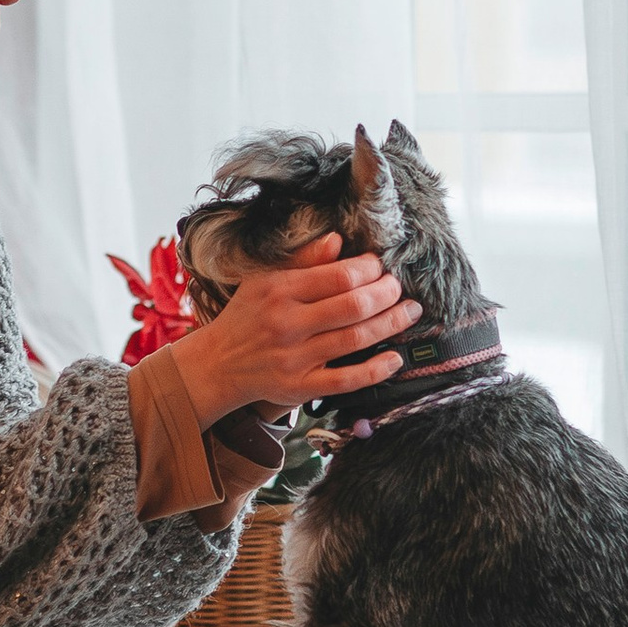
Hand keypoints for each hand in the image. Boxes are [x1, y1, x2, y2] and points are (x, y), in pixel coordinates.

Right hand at [163, 235, 419, 422]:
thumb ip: (302, 260)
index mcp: (280, 291)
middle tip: (400, 287)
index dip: (370, 269)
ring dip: (391, 324)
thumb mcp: (265, 279)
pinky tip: (395, 358)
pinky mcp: (301, 387)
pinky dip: (375, 370)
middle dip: (387, 293)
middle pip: (353, 306)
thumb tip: (338, 239)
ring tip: (410, 312)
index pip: (339, 276)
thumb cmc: (246, 316)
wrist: (217, 364)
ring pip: (355, 339)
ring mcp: (295, 358)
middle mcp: (288, 324)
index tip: (380, 266)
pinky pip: (346, 380)